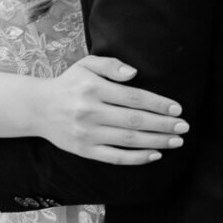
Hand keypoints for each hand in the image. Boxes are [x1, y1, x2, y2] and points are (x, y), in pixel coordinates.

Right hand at [34, 57, 187, 163]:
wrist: (38, 108)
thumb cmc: (69, 84)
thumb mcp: (86, 65)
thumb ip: (111, 65)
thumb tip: (135, 73)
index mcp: (93, 89)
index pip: (134, 97)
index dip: (158, 104)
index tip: (177, 109)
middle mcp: (90, 112)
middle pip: (135, 120)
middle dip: (163, 124)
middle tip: (184, 127)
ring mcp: (87, 134)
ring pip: (128, 140)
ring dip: (156, 141)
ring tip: (176, 141)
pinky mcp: (84, 150)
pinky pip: (115, 157)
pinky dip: (137, 158)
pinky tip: (154, 154)